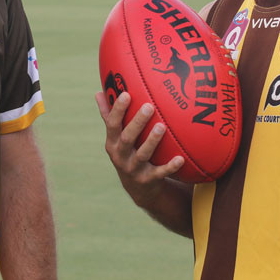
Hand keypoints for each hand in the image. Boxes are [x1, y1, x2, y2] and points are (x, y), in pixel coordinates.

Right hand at [96, 91, 183, 207]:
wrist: (137, 188)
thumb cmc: (127, 152)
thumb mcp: (115, 137)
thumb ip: (108, 116)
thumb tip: (98, 92)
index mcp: (112, 143)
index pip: (112, 124)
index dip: (118, 110)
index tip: (126, 94)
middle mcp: (121, 156)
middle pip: (127, 138)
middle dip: (137, 123)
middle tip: (149, 106)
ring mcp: (134, 169)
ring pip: (143, 155)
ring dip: (152, 141)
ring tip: (162, 126)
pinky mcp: (148, 180)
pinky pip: (160, 173)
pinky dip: (170, 166)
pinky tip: (180, 158)